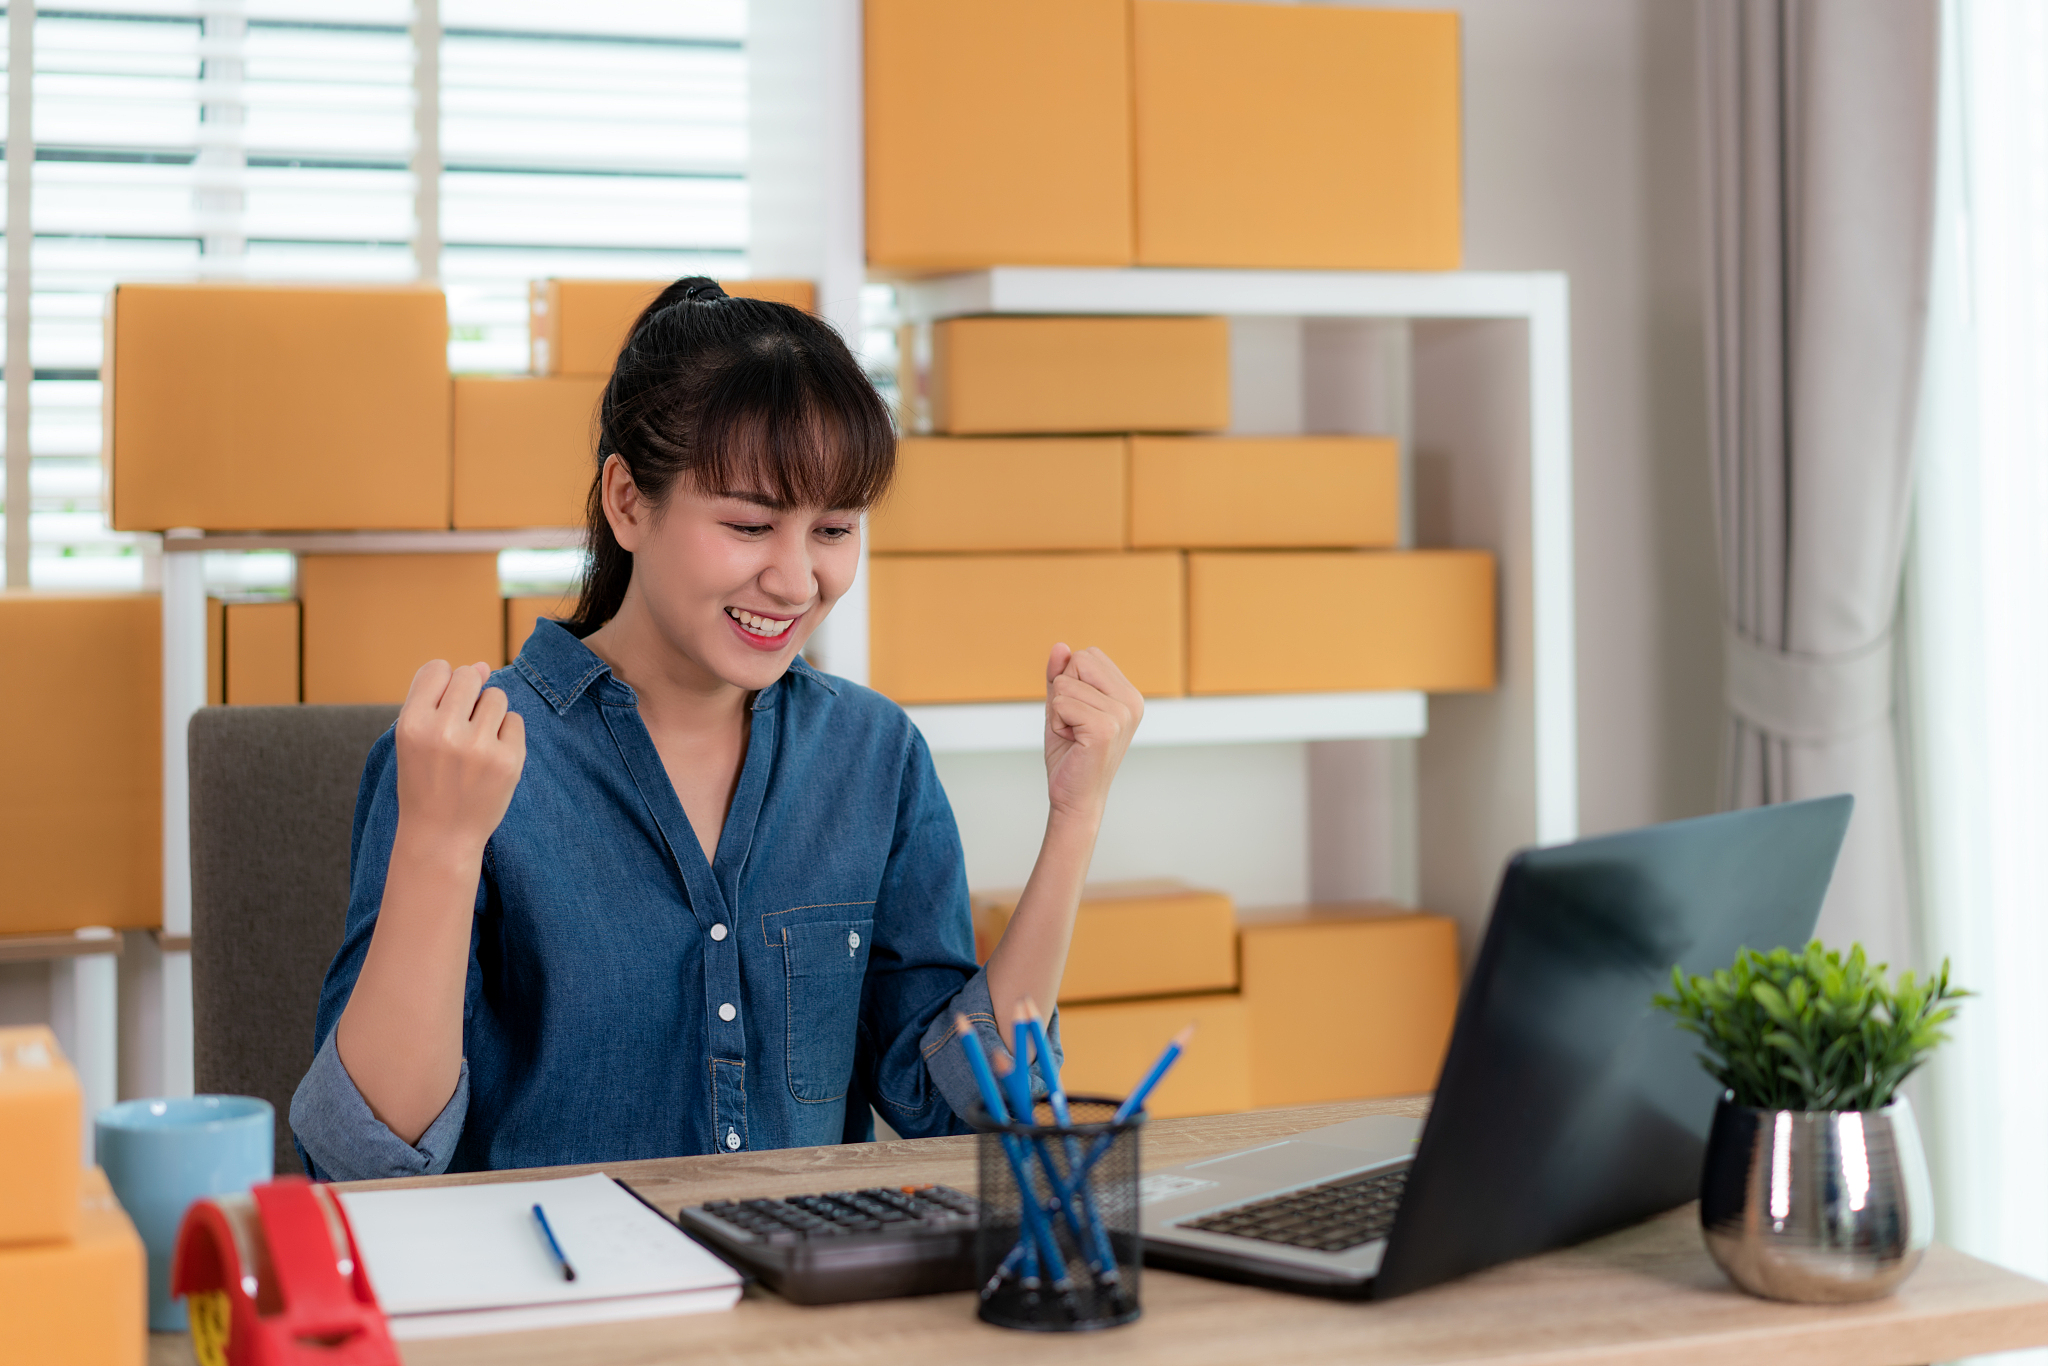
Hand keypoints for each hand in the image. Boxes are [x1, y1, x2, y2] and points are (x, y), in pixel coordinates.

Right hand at [393, 660, 526, 855]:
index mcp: (412, 724)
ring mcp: (479, 747)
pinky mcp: (508, 761)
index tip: (442, 711)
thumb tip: (484, 664)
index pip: (438, 669)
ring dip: (489, 714)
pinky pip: (515, 720)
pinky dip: (506, 735)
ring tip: (474, 744)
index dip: (443, 685)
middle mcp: (444, 732)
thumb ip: (441, 696)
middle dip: (469, 695)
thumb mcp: (416, 738)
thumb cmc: (425, 780)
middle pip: (469, 676)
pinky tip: (490, 758)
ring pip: (496, 696)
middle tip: (461, 728)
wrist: (440, 836)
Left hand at [1042, 644, 1142, 827]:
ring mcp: (1121, 714)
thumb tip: (1060, 647)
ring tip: (1074, 736)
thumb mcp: (1061, 706)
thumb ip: (1060, 675)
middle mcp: (1131, 701)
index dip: (1070, 681)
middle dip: (1064, 691)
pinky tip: (1073, 742)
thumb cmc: (1071, 754)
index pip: (1087, 655)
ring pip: (1065, 684)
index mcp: (1128, 693)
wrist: (1074, 798)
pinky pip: (1061, 703)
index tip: (1077, 714)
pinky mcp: (1105, 728)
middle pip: (1080, 661)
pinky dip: (1057, 723)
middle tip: (1074, 724)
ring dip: (1058, 712)